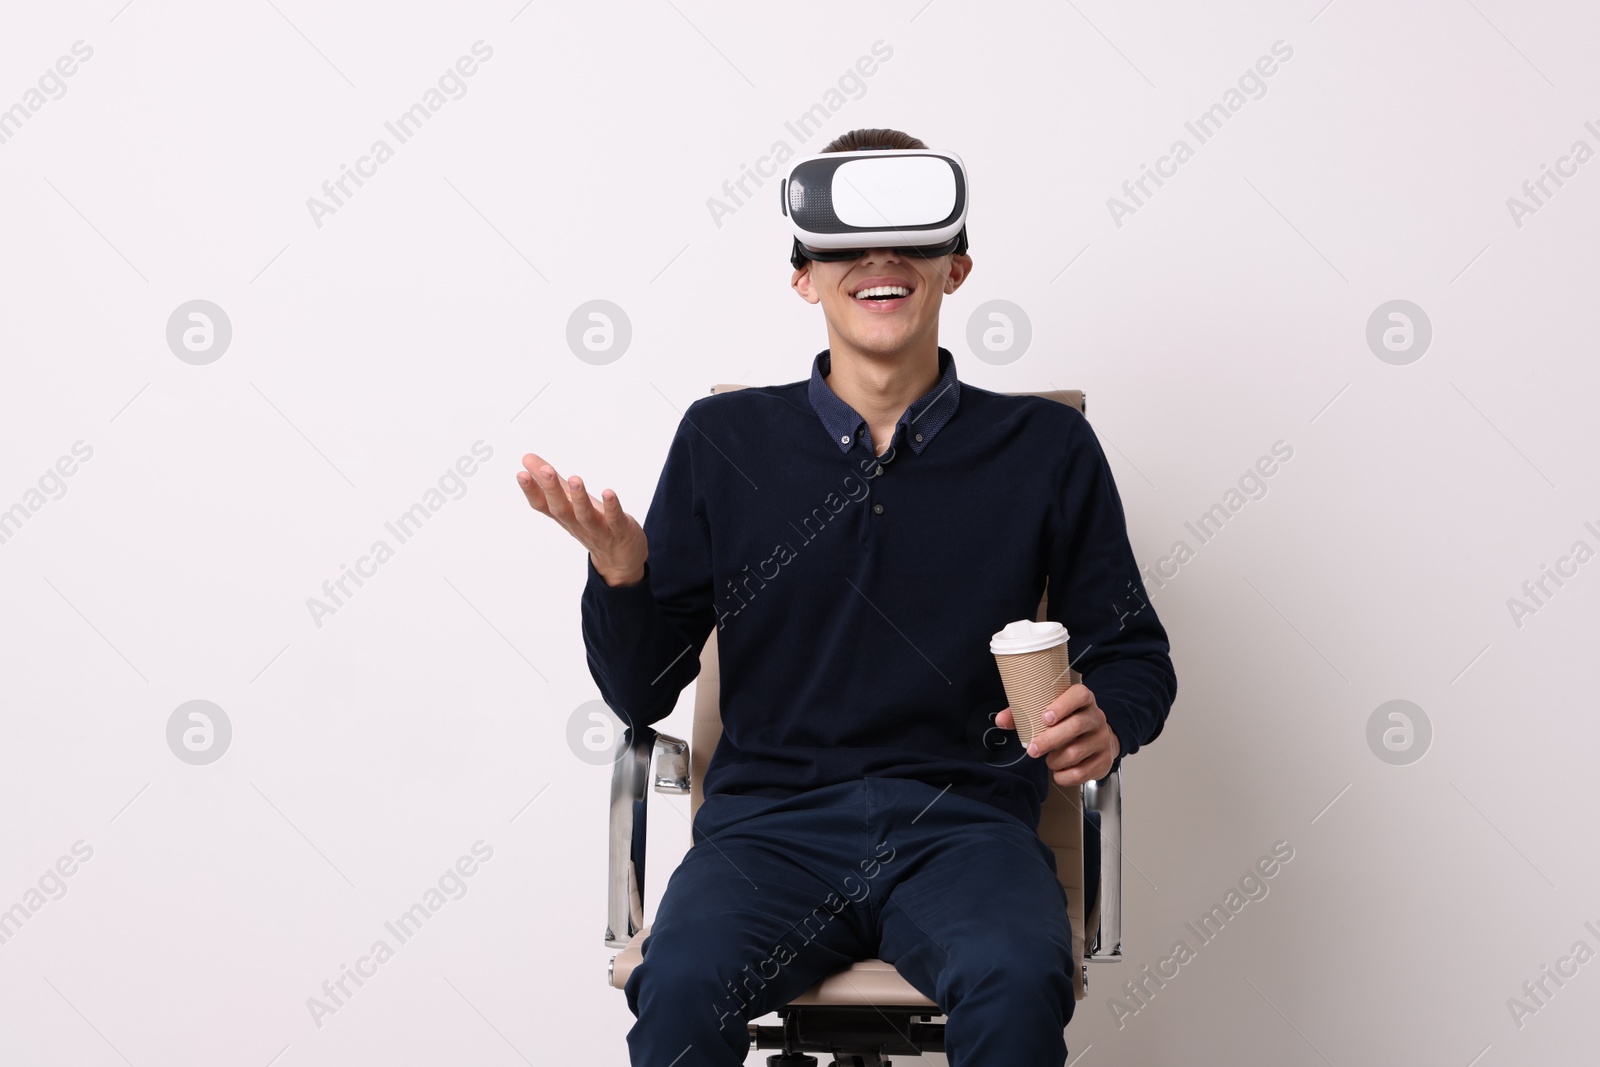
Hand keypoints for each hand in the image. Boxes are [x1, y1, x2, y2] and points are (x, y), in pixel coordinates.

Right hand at [517, 452, 647, 585]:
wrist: (621, 559)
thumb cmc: (592, 524)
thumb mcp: (569, 501)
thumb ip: (550, 481)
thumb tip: (527, 458)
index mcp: (564, 516)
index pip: (543, 505)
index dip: (531, 491)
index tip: (520, 474)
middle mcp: (577, 524)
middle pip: (561, 510)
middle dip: (552, 490)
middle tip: (545, 470)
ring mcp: (599, 529)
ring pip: (586, 516)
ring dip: (579, 499)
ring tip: (575, 479)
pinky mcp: (620, 530)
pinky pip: (615, 520)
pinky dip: (611, 507)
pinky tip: (609, 493)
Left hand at [996, 684, 1120, 787]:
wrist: (1097, 737)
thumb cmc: (1067, 722)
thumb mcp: (1050, 712)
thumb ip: (1023, 713)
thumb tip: (1001, 721)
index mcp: (1083, 700)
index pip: (1079, 695)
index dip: (1062, 705)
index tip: (1045, 717)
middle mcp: (1096, 717)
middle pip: (1076, 726)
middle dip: (1050, 740)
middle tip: (1033, 750)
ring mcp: (1102, 739)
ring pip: (1077, 751)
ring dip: (1055, 760)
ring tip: (1049, 760)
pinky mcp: (1104, 760)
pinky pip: (1083, 772)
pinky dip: (1065, 776)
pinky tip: (1059, 771)